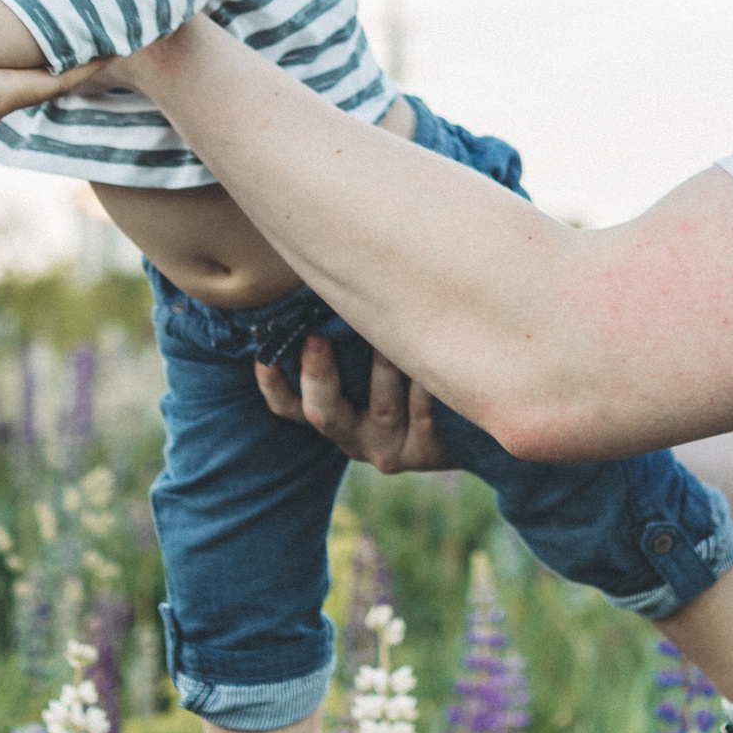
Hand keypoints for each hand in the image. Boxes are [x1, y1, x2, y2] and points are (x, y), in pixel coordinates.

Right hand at [257, 331, 449, 472]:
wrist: (468, 427)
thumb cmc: (412, 377)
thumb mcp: (374, 365)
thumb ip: (351, 338)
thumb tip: (330, 278)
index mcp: (334, 417)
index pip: (291, 408)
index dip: (273, 385)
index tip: (264, 355)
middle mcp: (355, 438)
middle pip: (324, 414)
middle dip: (319, 375)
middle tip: (316, 338)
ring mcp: (389, 449)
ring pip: (381, 409)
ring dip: (383, 370)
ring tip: (388, 337)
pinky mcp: (426, 454)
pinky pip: (423, 416)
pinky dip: (425, 388)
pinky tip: (431, 365)